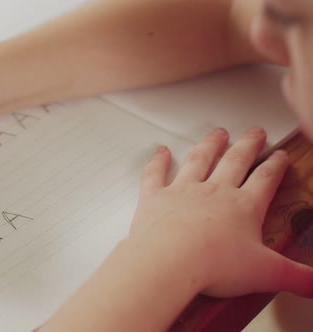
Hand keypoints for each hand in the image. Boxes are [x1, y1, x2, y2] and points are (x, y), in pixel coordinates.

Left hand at [131, 127, 312, 297]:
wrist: (170, 261)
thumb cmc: (215, 265)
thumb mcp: (266, 274)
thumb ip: (296, 277)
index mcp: (244, 207)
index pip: (265, 180)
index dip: (275, 167)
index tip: (279, 156)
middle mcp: (214, 191)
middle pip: (235, 161)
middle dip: (248, 145)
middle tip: (255, 132)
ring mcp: (183, 191)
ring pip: (199, 160)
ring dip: (210, 145)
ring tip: (217, 134)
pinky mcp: (155, 197)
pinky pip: (156, 173)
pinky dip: (158, 161)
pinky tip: (161, 151)